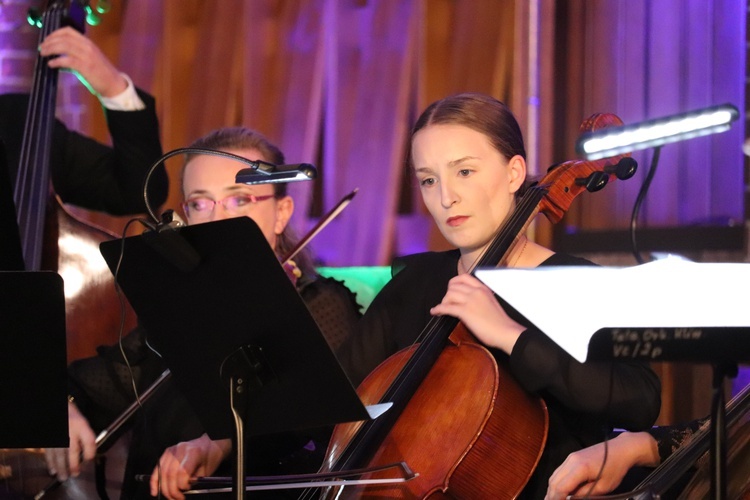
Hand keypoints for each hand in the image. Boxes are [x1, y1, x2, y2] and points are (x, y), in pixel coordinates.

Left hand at [38, 26, 126, 96]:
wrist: (113, 84)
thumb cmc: (100, 73)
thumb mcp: (90, 59)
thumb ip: (77, 54)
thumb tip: (58, 56)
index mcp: (88, 43)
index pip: (69, 31)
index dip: (55, 33)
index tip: (47, 39)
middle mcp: (88, 47)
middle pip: (64, 38)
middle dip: (50, 41)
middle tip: (42, 48)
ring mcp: (87, 56)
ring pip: (64, 46)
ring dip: (51, 49)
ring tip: (44, 54)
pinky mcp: (86, 67)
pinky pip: (67, 60)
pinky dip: (56, 61)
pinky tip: (51, 64)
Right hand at [43, 401, 95, 480]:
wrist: (55, 406)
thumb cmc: (70, 414)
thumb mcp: (81, 420)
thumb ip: (85, 435)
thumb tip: (87, 453)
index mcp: (81, 424)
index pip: (89, 440)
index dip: (90, 452)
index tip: (89, 459)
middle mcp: (69, 429)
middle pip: (72, 450)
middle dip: (73, 465)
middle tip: (75, 474)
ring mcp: (57, 435)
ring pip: (59, 454)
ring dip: (61, 467)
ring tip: (63, 477)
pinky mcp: (48, 439)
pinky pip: (49, 452)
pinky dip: (50, 462)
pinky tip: (52, 469)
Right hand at [150, 434, 231, 499]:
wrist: (210, 444)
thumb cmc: (210, 458)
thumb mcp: (206, 471)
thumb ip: (194, 480)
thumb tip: (182, 490)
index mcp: (193, 452)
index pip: (182, 472)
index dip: (182, 484)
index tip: (187, 489)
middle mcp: (180, 449)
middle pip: (170, 473)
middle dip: (172, 490)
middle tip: (177, 499)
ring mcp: (172, 450)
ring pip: (162, 473)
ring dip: (164, 489)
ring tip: (171, 497)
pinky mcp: (167, 452)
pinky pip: (158, 468)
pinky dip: (155, 481)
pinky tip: (155, 491)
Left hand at [429, 274, 524, 353]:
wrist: (506, 332)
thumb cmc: (501, 322)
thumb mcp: (491, 302)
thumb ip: (480, 298)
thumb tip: (468, 301)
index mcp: (483, 288)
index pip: (463, 277)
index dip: (453, 282)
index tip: (450, 289)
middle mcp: (476, 291)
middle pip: (453, 286)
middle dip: (447, 294)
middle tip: (447, 302)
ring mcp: (470, 301)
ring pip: (449, 295)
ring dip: (443, 302)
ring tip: (442, 308)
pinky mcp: (466, 312)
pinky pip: (446, 307)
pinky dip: (438, 309)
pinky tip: (435, 312)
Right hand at [545, 432, 659, 499]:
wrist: (621, 449)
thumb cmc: (615, 469)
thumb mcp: (604, 487)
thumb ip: (585, 494)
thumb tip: (571, 499)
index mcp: (579, 468)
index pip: (561, 487)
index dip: (556, 499)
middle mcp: (571, 461)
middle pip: (553, 481)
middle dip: (551, 495)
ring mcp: (570, 457)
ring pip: (554, 475)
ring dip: (552, 489)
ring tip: (553, 499)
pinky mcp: (572, 457)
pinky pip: (559, 471)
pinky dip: (557, 482)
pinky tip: (560, 490)